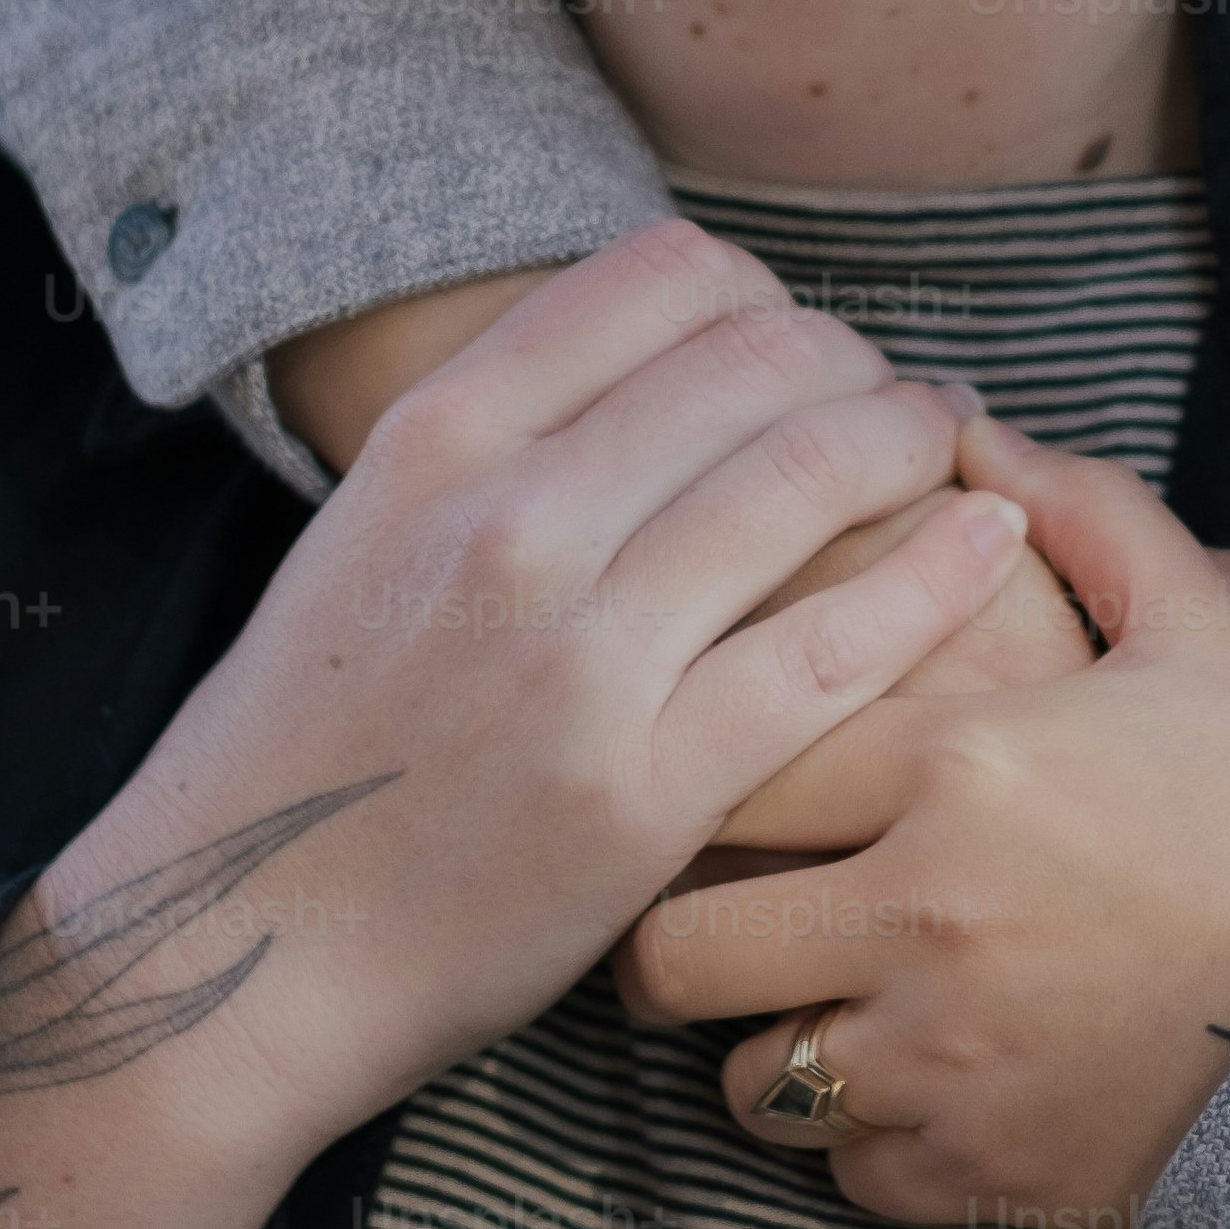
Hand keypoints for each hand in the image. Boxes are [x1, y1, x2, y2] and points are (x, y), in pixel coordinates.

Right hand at [0, 222, 1020, 1228]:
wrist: (240, 951)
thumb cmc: (310, 746)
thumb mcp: (362, 535)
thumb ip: (497, 442)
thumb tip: (650, 364)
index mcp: (437, 442)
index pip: (662, 277)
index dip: (765, 296)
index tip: (798, 344)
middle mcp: (512, 522)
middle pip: (760, 357)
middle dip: (857, 361)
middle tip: (903, 399)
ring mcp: (582, 656)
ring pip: (813, 473)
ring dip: (916, 438)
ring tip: (953, 449)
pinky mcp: (647, 788)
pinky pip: (838, 645)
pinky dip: (939, 573)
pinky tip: (989, 544)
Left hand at [619, 417, 1229, 1228]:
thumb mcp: (1205, 634)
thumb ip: (1084, 518)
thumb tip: (976, 440)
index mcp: (955, 764)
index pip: (728, 757)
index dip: (696, 764)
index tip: (701, 769)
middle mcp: (917, 915)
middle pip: (679, 948)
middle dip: (674, 933)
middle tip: (704, 913)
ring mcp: (939, 1058)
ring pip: (748, 1082)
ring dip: (768, 1047)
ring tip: (809, 1008)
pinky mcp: (977, 1170)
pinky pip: (846, 1173)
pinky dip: (863, 1142)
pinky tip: (912, 1087)